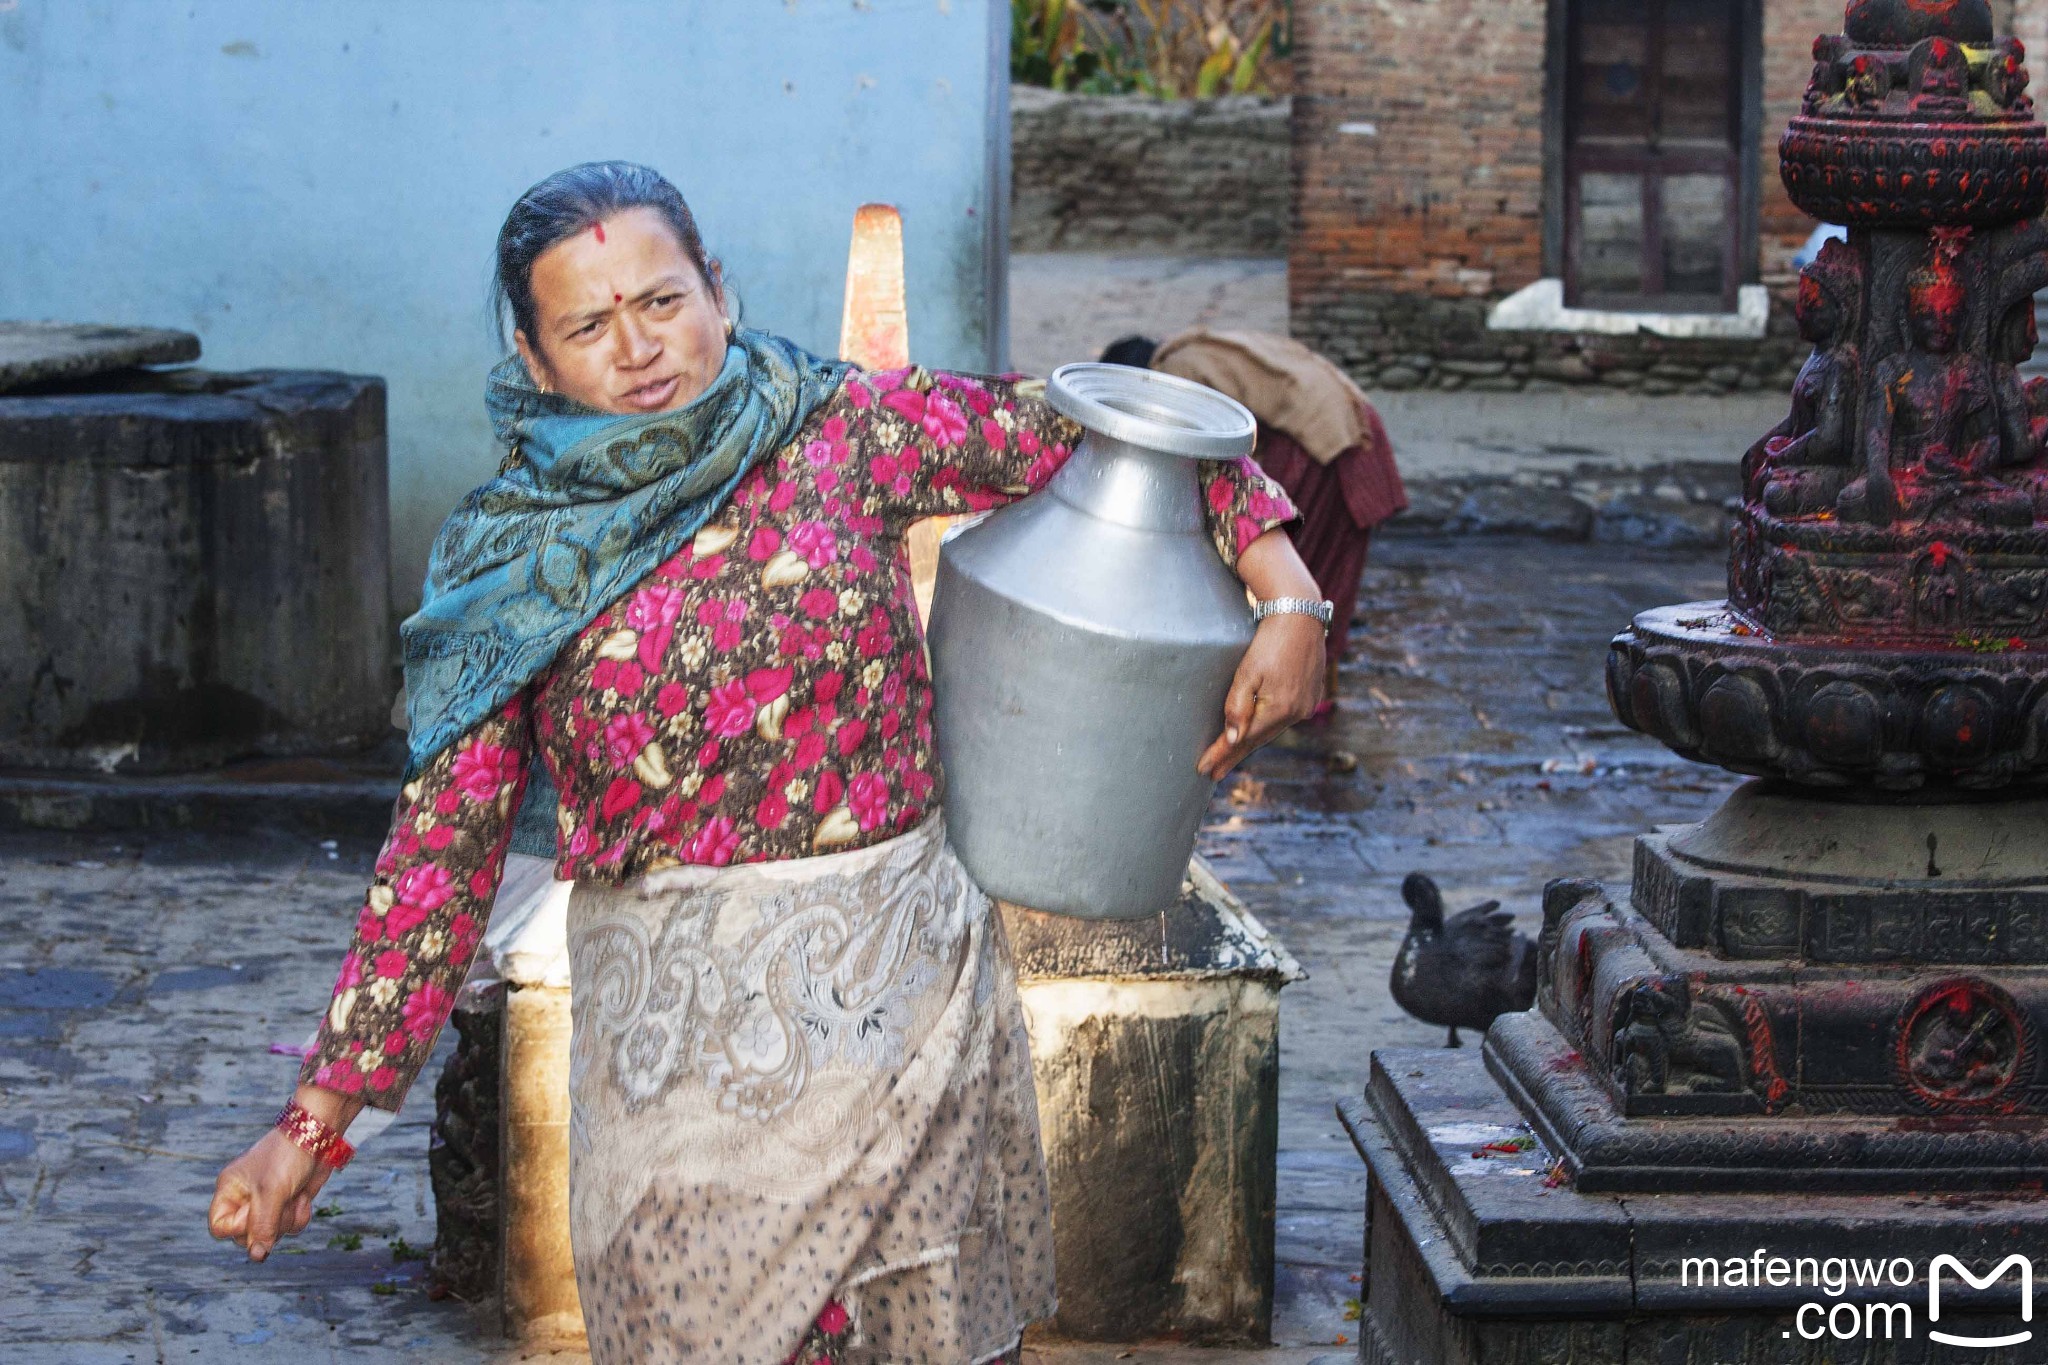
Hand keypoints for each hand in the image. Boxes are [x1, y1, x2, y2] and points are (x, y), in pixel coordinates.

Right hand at [209, 1130, 329, 1261]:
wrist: (320, 1137)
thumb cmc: (289, 1156)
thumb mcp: (272, 1192)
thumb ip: (262, 1226)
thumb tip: (257, 1257)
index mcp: (229, 1190)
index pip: (220, 1227)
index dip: (238, 1227)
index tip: (256, 1211)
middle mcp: (244, 1197)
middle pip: (246, 1235)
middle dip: (269, 1225)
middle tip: (281, 1202)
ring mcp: (267, 1202)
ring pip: (271, 1234)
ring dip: (287, 1219)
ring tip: (294, 1196)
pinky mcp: (287, 1203)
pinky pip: (289, 1227)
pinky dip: (299, 1215)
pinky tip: (304, 1197)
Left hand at [1197, 612, 1326, 779]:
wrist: (1300, 616)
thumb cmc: (1270, 641)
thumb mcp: (1248, 672)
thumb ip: (1238, 707)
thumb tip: (1233, 740)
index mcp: (1280, 709)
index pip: (1244, 740)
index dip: (1222, 755)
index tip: (1204, 769)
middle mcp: (1297, 712)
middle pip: (1259, 739)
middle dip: (1234, 755)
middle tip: (1214, 772)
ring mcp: (1307, 705)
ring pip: (1272, 728)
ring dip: (1252, 741)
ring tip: (1231, 755)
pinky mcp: (1312, 695)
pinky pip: (1284, 717)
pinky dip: (1267, 725)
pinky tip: (1257, 730)